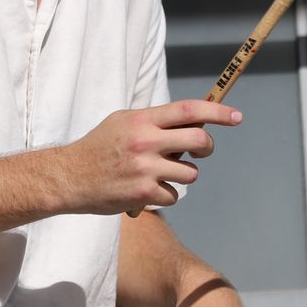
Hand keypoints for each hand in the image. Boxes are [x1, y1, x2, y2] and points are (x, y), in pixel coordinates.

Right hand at [58, 99, 240, 214]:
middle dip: (207, 148)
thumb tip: (191, 122)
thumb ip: (154, 121)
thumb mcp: (123, 122)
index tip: (236, 117)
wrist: (69, 177)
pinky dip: (167, 194)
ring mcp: (146, 169)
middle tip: (202, 152)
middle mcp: (146, 142)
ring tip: (163, 173)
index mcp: (142, 120)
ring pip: (190, 173)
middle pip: (199, 141)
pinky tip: (148, 190)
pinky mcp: (144, 194)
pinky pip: (174, 195)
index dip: (217, 113)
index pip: (189, 111)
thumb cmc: (99, 147)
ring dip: (184, 175)